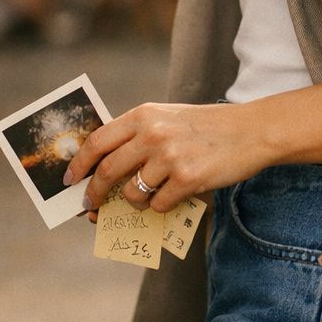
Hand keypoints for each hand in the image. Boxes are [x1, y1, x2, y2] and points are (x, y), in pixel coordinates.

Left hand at [63, 102, 271, 218]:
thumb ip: (137, 135)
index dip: (79, 164)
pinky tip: (174, 195)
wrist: (250, 131)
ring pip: (131, 193)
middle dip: (94, 194)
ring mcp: (169, 157)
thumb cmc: (206, 127)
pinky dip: (160, 206)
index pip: (97, 142)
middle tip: (91, 205)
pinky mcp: (187, 179)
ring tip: (145, 198)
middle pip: (106, 171)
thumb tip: (102, 169)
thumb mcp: (168, 117)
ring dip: (133, 202)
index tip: (70, 179)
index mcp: (143, 115)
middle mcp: (152, 134)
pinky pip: (158, 205)